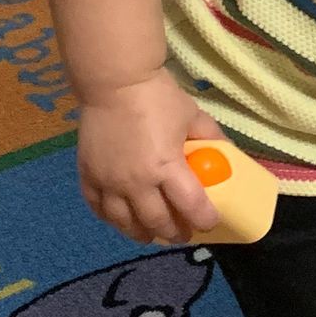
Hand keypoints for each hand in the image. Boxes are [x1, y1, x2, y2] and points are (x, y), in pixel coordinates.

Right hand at [76, 71, 224, 243]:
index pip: (191, 206)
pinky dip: (110, 219)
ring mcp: (109, 181)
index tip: (209, 222)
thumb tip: (227, 155)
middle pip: (157, 222)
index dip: (204, 220)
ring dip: (141, 233)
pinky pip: (97, 208)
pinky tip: (120, 219)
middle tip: (181, 233)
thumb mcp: (193, 116)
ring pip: (124, 223)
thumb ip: (210, 138)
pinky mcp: (88, 175)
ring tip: (150, 234)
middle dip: (173, 233)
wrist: (114, 81)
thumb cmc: (157, 96)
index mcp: (166, 167)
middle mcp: (136, 182)